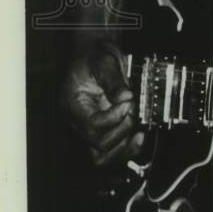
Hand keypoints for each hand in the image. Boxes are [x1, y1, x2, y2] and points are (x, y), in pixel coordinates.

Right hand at [60, 42, 144, 167]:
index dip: (114, 118)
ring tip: (136, 124)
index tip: (128, 101)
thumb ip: (113, 81)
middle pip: (98, 146)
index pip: (92, 127)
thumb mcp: (103, 62)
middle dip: (121, 129)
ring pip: (103, 156)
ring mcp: (90, 129)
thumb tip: (125, 97)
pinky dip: (127, 149)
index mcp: (73, 105)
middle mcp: (79, 122)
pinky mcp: (103, 130)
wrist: (94, 55)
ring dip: (125, 145)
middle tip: (132, 110)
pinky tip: (139, 137)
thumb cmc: (94, 57)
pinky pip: (112, 151)